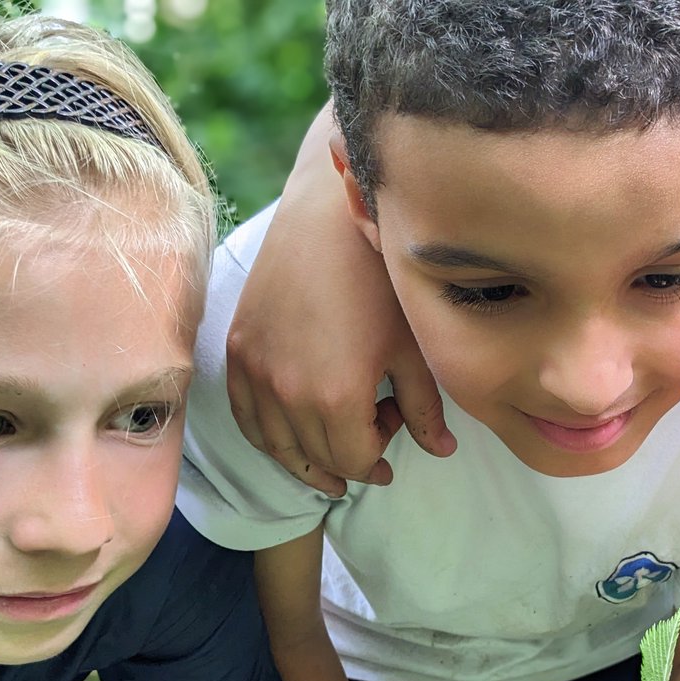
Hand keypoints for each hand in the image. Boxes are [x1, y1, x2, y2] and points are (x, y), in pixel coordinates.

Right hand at [225, 103, 454, 496]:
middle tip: (372, 446)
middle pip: (314, 456)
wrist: (329, 216)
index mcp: (335, 396)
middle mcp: (286, 391)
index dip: (375, 463)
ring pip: (273, 444)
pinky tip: (291, 433)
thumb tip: (443, 451)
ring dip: (303, 460)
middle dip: (347, 459)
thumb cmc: (380, 278)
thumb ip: (425, 409)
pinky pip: (243, 414)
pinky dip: (266, 434)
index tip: (393, 450)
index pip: (353, 459)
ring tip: (331, 460)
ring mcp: (254, 370)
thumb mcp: (413, 349)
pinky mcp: (237, 348)